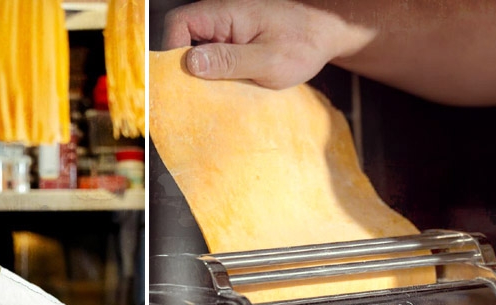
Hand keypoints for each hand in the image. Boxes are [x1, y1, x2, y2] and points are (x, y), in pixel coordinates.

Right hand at [161, 0, 373, 89]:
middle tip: (190, 97)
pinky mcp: (229, 44)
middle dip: (179, 69)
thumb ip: (230, 61)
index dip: (170, 52)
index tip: (177, 82)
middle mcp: (218, 19)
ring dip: (195, 76)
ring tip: (205, 99)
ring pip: (192, 51)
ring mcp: (222, 31)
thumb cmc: (302, 43)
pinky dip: (209, 77)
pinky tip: (219, 94)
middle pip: (179, 39)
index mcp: (223, 14)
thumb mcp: (268, 60)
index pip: (177, 25)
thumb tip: (191, 63)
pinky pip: (208, 59)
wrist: (325, 34)